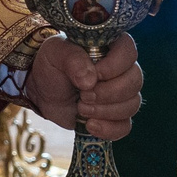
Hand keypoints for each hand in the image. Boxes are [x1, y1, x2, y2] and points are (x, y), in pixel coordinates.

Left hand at [27, 33, 143, 138]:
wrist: (42, 90)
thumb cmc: (52, 65)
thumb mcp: (54, 53)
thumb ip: (72, 59)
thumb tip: (90, 80)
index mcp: (110, 47)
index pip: (129, 52)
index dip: (115, 66)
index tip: (95, 74)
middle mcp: (122, 70)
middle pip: (134, 82)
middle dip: (108, 93)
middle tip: (83, 96)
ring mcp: (121, 95)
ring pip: (131, 105)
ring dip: (105, 111)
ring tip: (81, 108)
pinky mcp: (115, 116)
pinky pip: (124, 127)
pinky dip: (108, 129)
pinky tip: (89, 125)